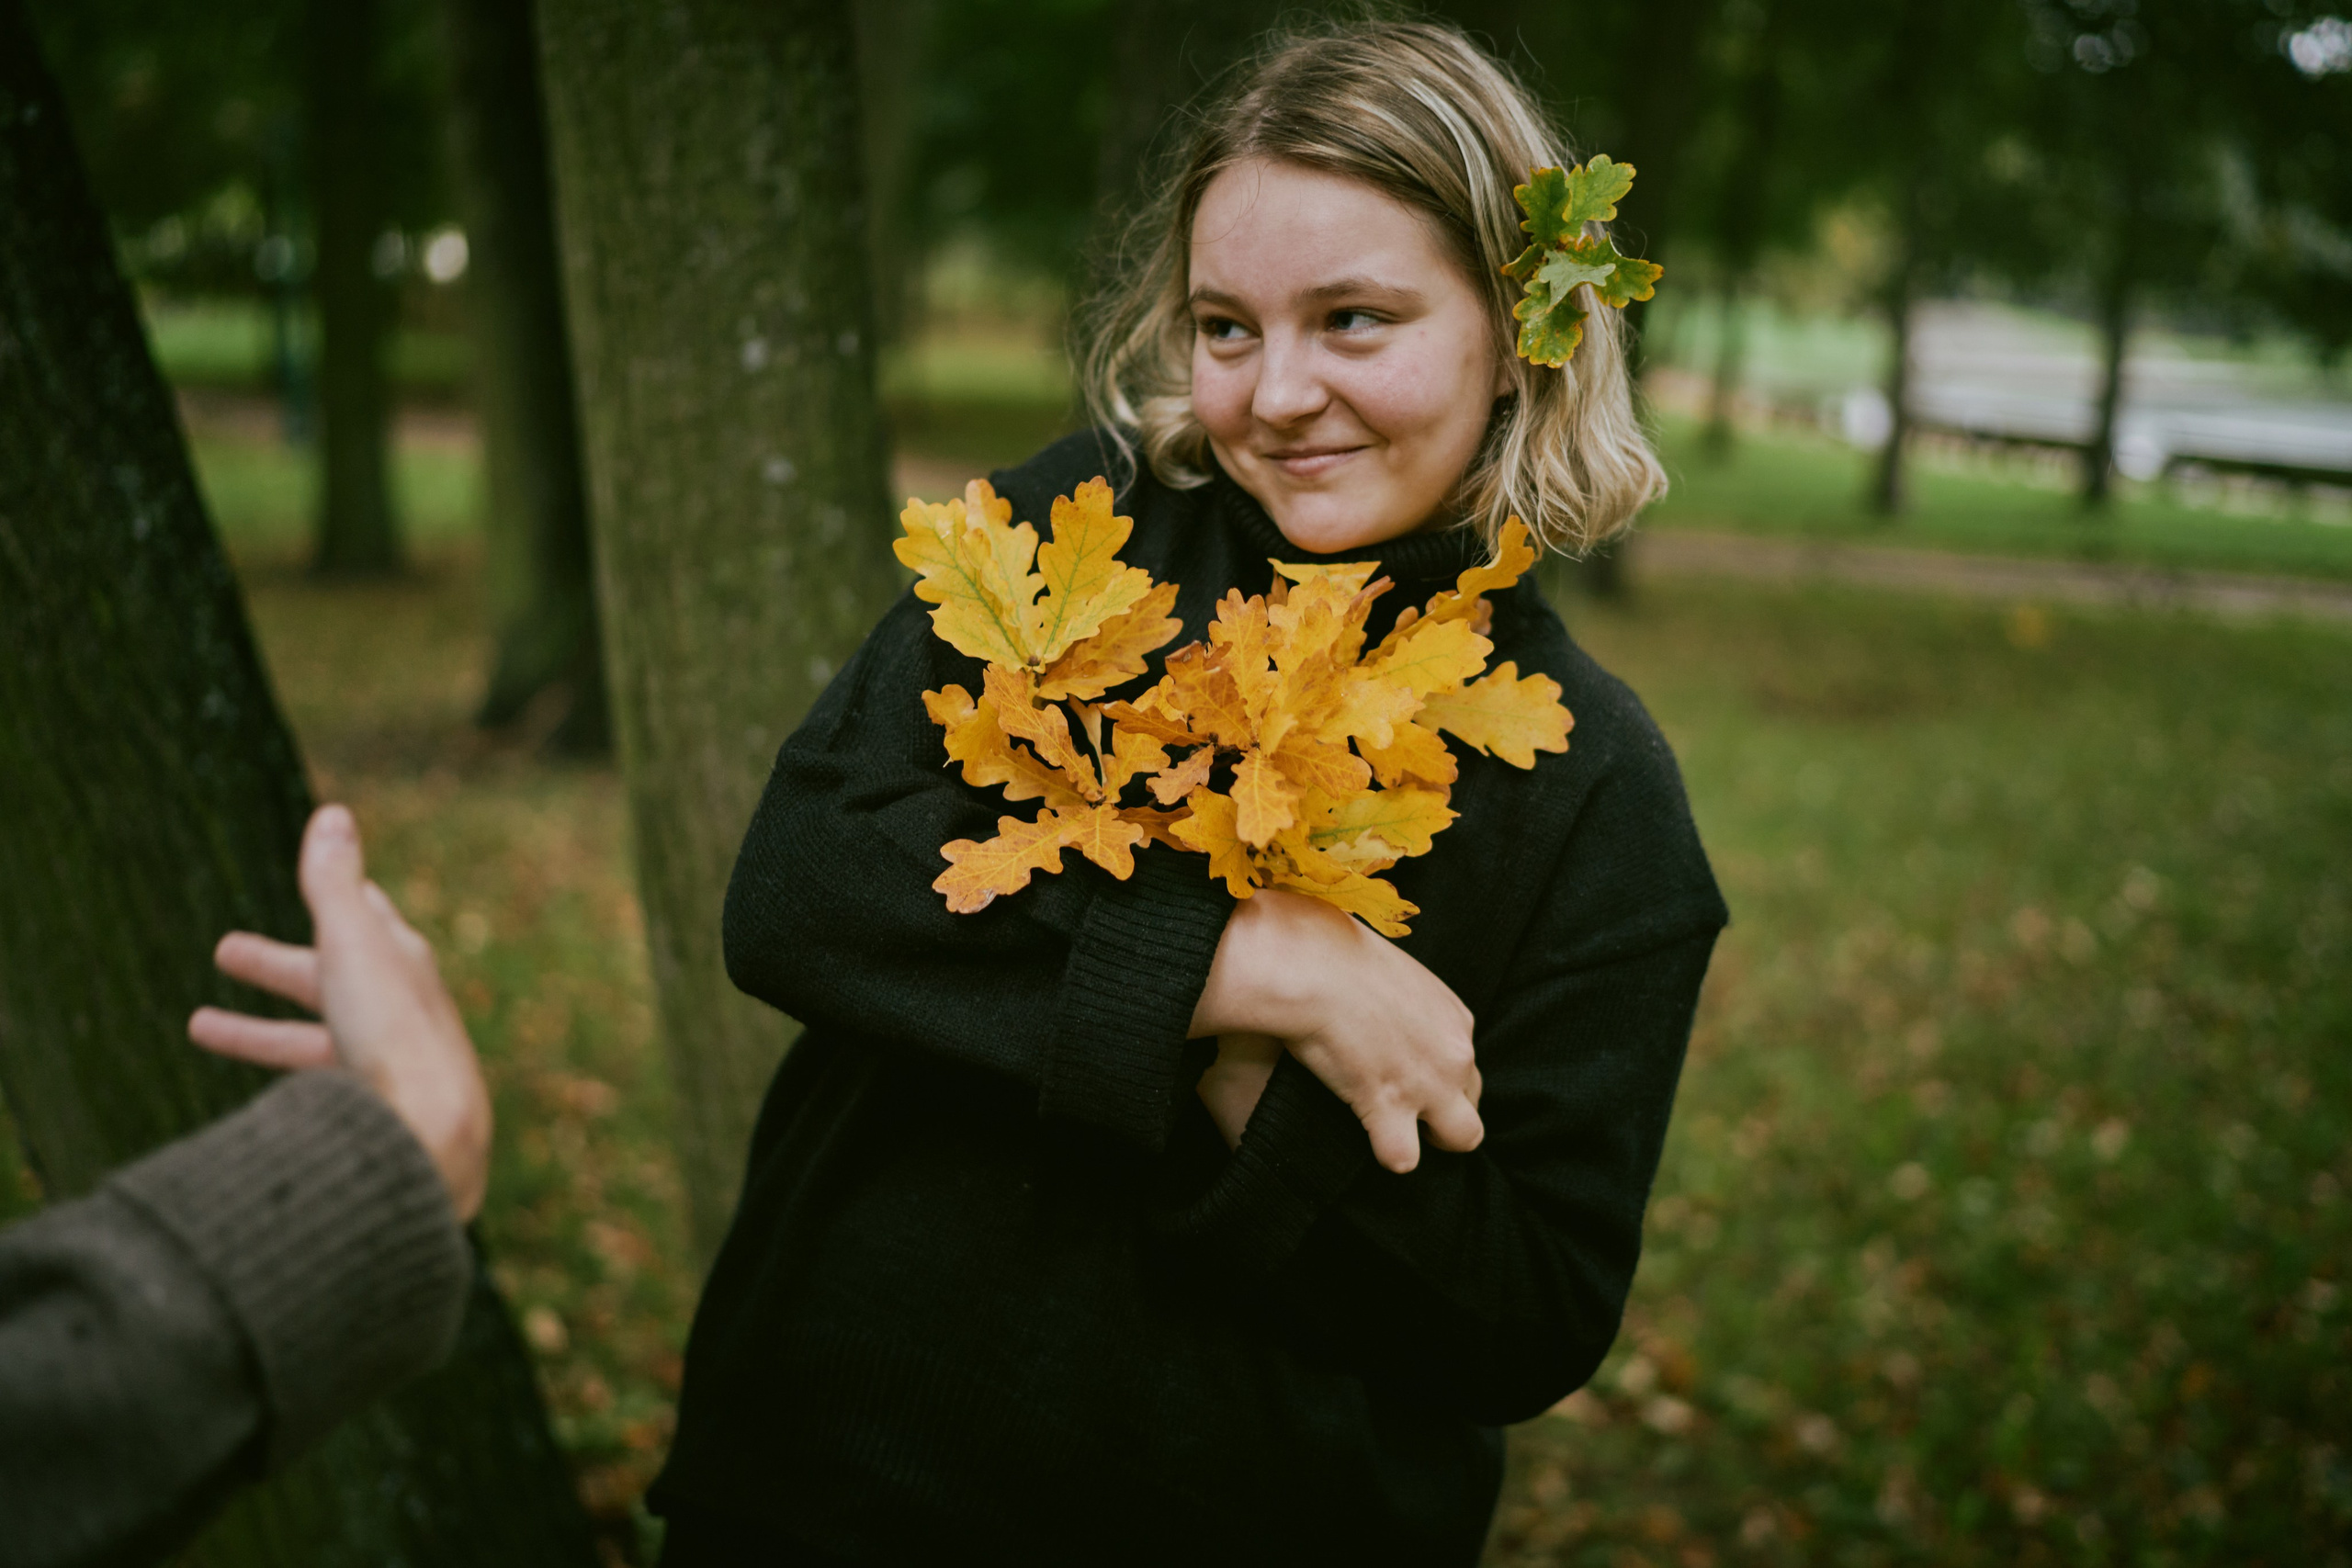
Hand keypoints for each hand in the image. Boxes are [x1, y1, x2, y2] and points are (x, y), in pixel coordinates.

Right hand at [188, 805, 491, 1221]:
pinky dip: (273, 1080)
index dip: (338, 899)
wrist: (429, 1133)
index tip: (323, 881)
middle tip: (223, 950)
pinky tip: (248, 1090)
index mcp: (401, 965)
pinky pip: (309, 1087)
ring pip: (307, 1038)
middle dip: (276, 965)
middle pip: (326, 979)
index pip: (366, 920)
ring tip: (194, 1024)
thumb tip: (333, 813)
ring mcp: (381, 1063)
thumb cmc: (393, 1031)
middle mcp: (397, 1011)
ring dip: (253, 1028)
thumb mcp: (353, 945)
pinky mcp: (365, 1107)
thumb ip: (333, 884)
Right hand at [1189, 889, 1480, 1173]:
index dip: (1437, 1080)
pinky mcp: (1391, 1105)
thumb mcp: (1392, 972)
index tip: (1407, 1079)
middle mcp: (1454, 1053)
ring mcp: (1429, 1083)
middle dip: (1443, 1117)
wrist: (1312, 964)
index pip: (1466, 1067)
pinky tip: (1364, 1140)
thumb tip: (1383, 1006)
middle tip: (1403, 1114)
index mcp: (1455, 1018)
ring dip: (1427, 1141)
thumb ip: (1404, 1000)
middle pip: (1472, 1106)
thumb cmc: (1337, 955)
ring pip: (1462, 1138)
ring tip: (1391, 1133)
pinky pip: (1403, 1158)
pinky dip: (1385, 1154)